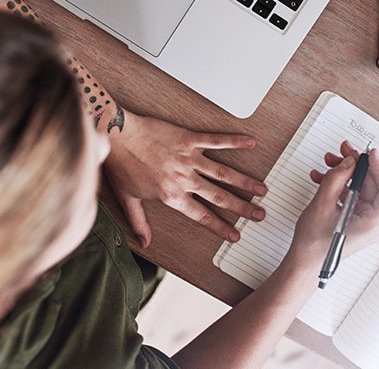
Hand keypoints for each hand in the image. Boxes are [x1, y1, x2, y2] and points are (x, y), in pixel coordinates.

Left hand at [104, 110, 267, 246]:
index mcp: (172, 196)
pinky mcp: (189, 139)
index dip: (221, 227)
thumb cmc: (121, 165)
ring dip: (245, 182)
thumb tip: (144, 243)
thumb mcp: (128, 198)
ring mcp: (189, 159)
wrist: (116, 136)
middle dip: (243, 207)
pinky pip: (216, 141)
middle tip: (260, 214)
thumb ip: (139, 222)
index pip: (202, 216)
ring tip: (262, 188)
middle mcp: (185, 179)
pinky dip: (234, 142)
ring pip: (223, 173)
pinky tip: (251, 143)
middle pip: (220, 197)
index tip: (236, 235)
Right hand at [287, 141, 378, 271]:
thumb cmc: (314, 246)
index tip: (368, 154)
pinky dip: (339, 184)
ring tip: (329, 163)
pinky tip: (322, 178)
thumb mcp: (322, 205)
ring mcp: (364, 220)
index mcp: (373, 223)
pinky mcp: (354, 218)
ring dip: (345, 173)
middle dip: (357, 166)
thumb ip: (337, 179)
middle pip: (375, 185)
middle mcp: (373, 222)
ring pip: (362, 187)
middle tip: (344, 152)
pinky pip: (352, 195)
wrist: (303, 264)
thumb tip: (349, 161)